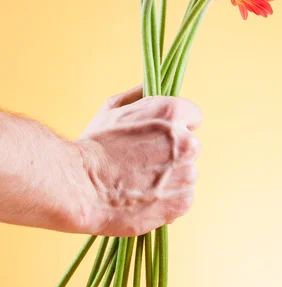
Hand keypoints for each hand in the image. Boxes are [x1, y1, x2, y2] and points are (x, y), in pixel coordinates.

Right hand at [76, 86, 202, 236]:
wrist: (82, 186)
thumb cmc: (95, 145)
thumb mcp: (113, 107)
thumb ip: (139, 94)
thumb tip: (151, 84)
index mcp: (173, 113)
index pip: (194, 116)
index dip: (176, 125)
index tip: (162, 135)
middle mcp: (186, 141)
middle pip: (191, 146)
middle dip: (174, 152)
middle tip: (145, 160)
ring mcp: (186, 173)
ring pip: (187, 173)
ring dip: (171, 176)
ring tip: (142, 180)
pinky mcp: (183, 201)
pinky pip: (183, 196)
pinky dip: (169, 199)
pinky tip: (146, 195)